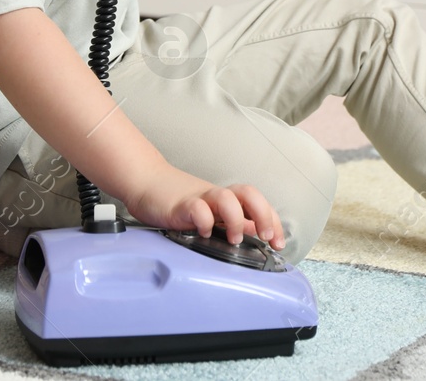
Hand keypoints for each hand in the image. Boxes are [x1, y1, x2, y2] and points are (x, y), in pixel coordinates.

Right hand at [124, 161, 286, 252]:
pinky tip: (203, 233)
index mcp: (227, 200)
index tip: (278, 243)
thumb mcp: (212, 212)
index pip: (259, 203)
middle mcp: (217, 197)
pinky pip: (197, 209)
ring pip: (227, 198)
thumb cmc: (180, 201)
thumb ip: (233, 221)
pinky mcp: (181, 205)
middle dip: (263, 215)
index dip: (273, 221)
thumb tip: (258, 234)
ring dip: (236, 219)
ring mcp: (200, 198)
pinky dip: (204, 221)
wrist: (147, 183)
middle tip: (264, 237)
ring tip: (234, 239)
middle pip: (249, 194)